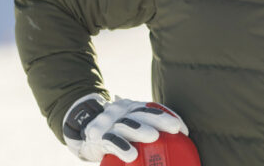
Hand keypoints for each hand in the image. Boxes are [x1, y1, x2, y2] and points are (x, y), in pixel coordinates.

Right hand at [62, 93, 188, 161]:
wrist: (81, 127)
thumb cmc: (115, 130)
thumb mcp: (129, 124)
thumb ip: (146, 129)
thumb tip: (174, 145)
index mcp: (133, 108)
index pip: (154, 109)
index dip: (169, 116)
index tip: (183, 129)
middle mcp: (122, 112)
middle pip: (143, 113)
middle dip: (160, 119)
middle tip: (175, 128)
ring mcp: (109, 122)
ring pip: (127, 124)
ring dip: (141, 130)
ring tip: (154, 137)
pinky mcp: (98, 136)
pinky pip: (111, 141)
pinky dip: (122, 147)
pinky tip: (131, 155)